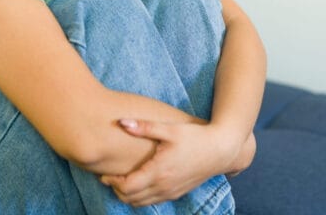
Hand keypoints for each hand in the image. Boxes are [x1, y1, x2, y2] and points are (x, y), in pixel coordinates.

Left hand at [99, 118, 249, 206]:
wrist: (221, 150)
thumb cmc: (195, 137)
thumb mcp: (169, 129)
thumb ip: (144, 127)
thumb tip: (121, 122)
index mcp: (158, 172)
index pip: (127, 187)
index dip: (112, 182)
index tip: (104, 173)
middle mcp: (163, 186)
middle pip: (131, 199)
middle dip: (116, 190)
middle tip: (109, 176)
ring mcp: (171, 192)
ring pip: (141, 203)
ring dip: (128, 195)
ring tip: (121, 180)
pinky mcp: (177, 193)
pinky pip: (153, 202)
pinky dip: (141, 197)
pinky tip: (138, 183)